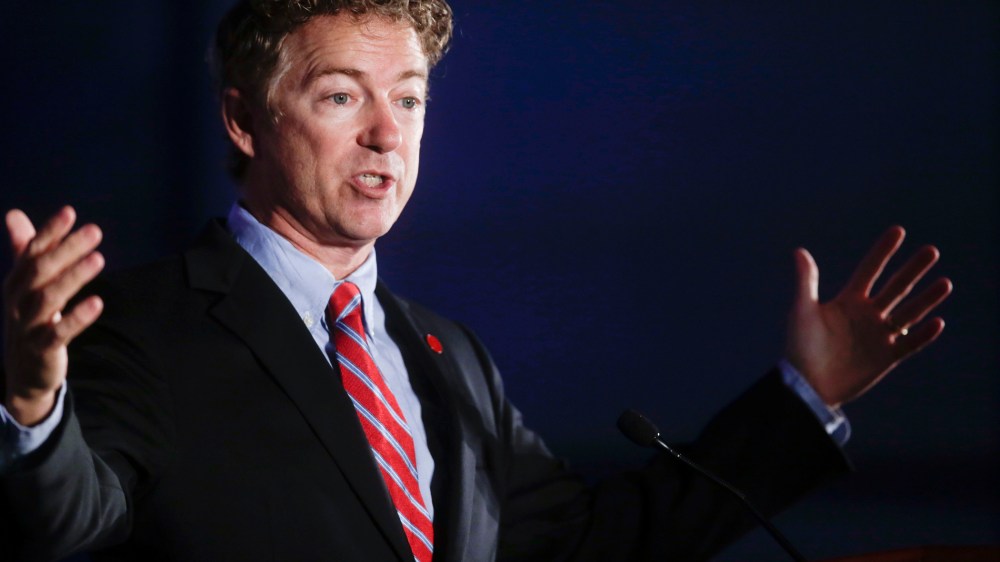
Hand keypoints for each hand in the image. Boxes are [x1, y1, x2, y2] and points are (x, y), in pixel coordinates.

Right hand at [3, 206, 104, 425]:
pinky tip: (97, 304)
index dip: (50, 232)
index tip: (70, 212)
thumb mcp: (27, 285)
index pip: (31, 251)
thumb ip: (26, 251)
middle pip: (40, 270)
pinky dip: (77, 318)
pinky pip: (58, 332)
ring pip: (48, 298)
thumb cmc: (31, 318)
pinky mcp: (42, 348)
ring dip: (73, 277)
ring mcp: (27, 325)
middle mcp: (18, 300)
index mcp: (16, 281)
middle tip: (95, 231)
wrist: (23, 371)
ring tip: (98, 259)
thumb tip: (14, 214)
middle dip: (67, 248)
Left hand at [785, 226, 951, 407]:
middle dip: (912, 270)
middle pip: (895, 288)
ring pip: (908, 313)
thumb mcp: (803, 311)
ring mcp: (878, 335)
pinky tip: (937, 322)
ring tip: (945, 283)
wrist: (807, 385)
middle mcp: (867, 315)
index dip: (882, 252)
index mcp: (847, 300)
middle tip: (932, 250)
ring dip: (926, 299)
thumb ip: (806, 282)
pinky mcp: (886, 357)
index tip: (898, 230)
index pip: (869, 271)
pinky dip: (923, 335)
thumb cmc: (800, 347)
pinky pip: (910, 344)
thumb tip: (799, 251)